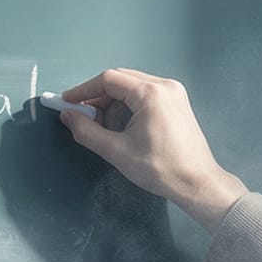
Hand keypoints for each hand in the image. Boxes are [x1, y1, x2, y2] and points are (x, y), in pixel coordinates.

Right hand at [59, 68, 248, 230]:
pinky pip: (144, 94)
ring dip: (112, 103)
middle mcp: (164, 85)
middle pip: (120, 79)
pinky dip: (127, 106)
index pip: (108, 80)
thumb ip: (86, 131)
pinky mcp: (176, 102)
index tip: (66, 102)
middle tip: (82, 117)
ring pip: (131, 87)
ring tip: (105, 128)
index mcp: (151, 93)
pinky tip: (122, 126)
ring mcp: (173, 92)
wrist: (195, 181)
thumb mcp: (116, 151)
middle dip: (97, 97)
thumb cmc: (159, 168)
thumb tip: (67, 116)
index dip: (83, 90)